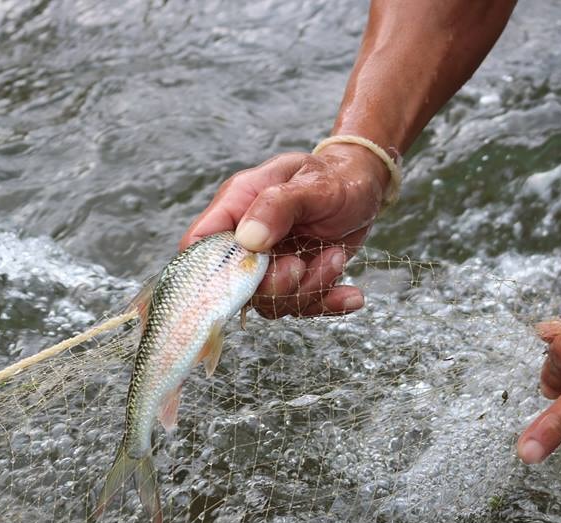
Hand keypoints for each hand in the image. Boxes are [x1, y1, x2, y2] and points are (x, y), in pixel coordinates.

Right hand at [180, 144, 388, 317]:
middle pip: (237, 286)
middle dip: (275, 285)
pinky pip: (304, 307)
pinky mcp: (296, 283)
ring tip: (337, 256)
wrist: (363, 187)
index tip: (245, 273)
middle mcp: (247, 241)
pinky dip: (330, 303)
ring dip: (310, 288)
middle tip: (301, 263)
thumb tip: (248, 240)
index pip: (198, 245)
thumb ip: (277, 205)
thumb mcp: (310, 183)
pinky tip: (352, 295)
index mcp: (236, 208)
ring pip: (273, 303)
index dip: (208, 270)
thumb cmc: (333, 177)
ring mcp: (270, 266)